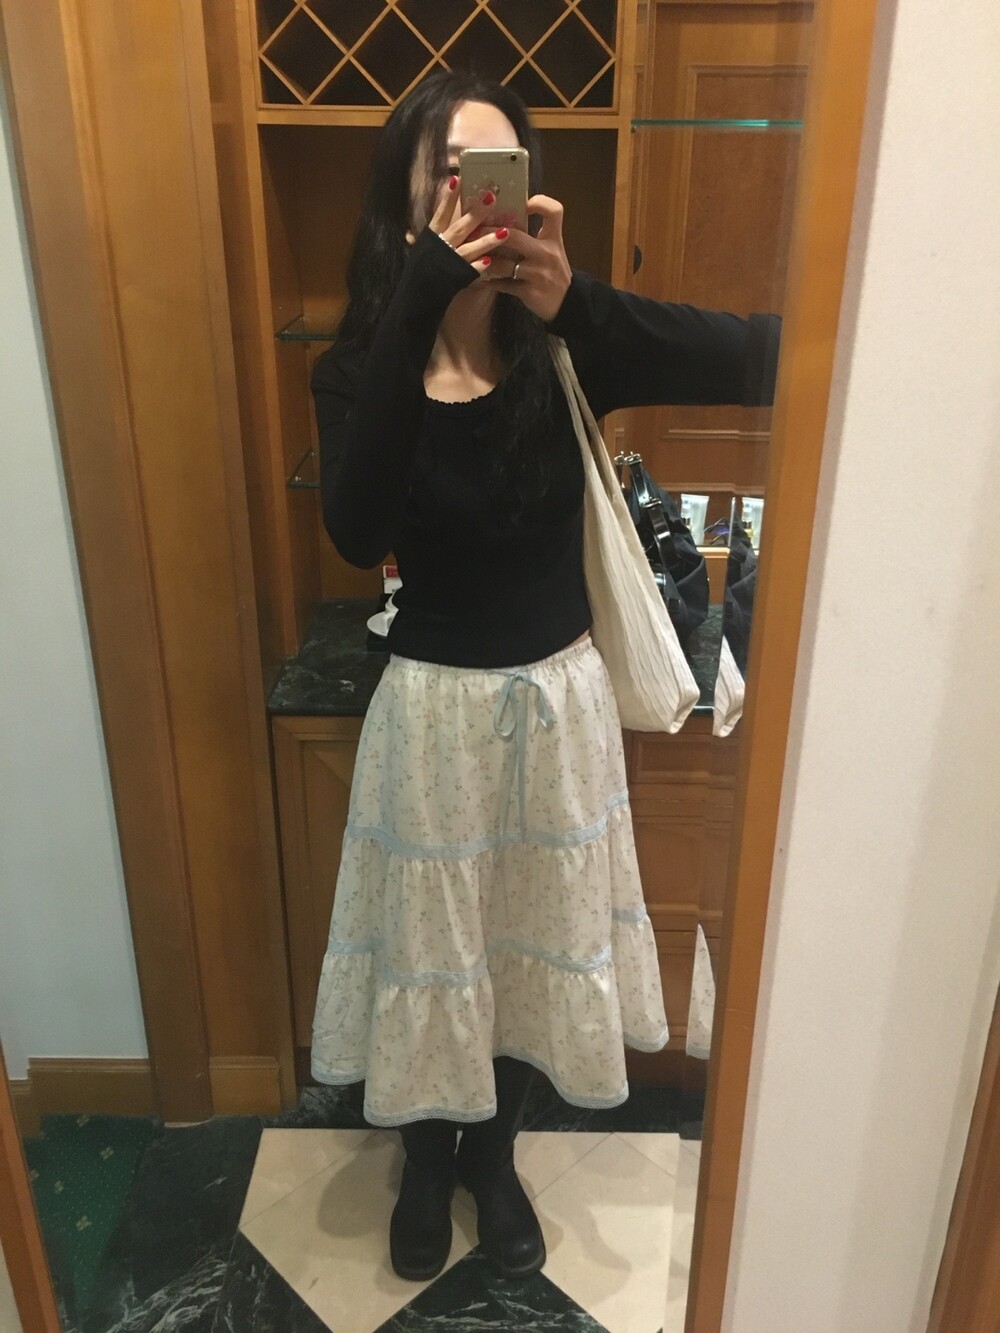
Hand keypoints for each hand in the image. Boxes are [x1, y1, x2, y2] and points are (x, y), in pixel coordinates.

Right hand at [417, 177, 510, 275]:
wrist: (418, 293)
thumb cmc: (425, 264)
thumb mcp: (428, 243)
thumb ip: (441, 226)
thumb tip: (447, 203)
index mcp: (433, 236)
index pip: (441, 213)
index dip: (448, 198)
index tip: (457, 179)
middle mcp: (441, 247)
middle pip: (460, 228)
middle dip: (476, 213)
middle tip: (492, 197)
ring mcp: (450, 263)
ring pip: (469, 249)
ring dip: (486, 241)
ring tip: (505, 232)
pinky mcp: (457, 278)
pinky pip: (470, 272)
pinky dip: (478, 267)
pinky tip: (490, 261)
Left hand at [482, 195, 571, 321]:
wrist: (567, 303)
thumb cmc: (554, 272)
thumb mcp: (552, 249)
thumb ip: (535, 235)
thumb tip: (506, 220)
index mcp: (553, 239)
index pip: (554, 211)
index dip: (538, 202)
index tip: (522, 204)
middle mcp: (546, 253)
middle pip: (513, 236)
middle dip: (489, 233)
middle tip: (473, 231)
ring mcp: (537, 274)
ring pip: (503, 264)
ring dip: (484, 260)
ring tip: (470, 255)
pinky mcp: (529, 292)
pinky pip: (502, 284)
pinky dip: (489, 280)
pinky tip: (479, 276)